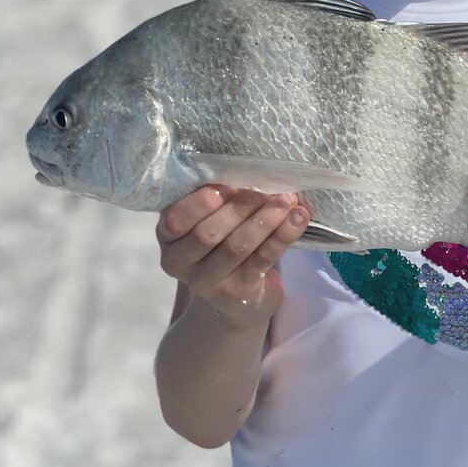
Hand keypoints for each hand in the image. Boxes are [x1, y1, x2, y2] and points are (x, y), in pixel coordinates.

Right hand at [156, 186, 309, 324]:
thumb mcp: (210, 217)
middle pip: (208, 234)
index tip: (229, 184)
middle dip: (240, 207)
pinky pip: (262, 259)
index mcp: (168, 236)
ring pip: (237, 246)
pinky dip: (283, 235)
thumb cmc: (222, 238)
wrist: (235, 295)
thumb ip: (220, 196)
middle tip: (268, 187)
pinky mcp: (237, 293)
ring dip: (266, 219)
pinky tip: (298, 218)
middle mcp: (179, 262)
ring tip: (288, 199)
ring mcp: (207, 282)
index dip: (200, 202)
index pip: (175, 220)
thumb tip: (252, 171)